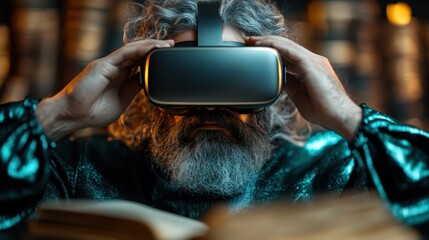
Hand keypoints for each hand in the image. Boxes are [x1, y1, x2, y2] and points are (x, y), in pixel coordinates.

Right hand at [36, 39, 174, 139]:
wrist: (73, 115)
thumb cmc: (93, 111)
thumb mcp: (122, 100)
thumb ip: (133, 88)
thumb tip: (147, 81)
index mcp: (118, 76)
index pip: (138, 62)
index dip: (152, 58)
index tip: (167, 57)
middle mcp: (114, 67)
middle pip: (137, 53)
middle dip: (155, 49)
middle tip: (171, 47)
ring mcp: (108, 64)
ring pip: (132, 50)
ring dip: (150, 46)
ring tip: (165, 45)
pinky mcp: (103, 64)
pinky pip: (124, 53)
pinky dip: (139, 49)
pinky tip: (151, 48)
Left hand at [245, 36, 361, 139]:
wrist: (339, 117)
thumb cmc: (323, 111)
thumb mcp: (299, 96)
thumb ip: (289, 85)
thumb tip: (277, 79)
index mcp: (311, 68)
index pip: (289, 54)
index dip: (273, 50)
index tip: (257, 50)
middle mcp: (313, 61)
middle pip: (286, 46)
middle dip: (267, 42)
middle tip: (249, 41)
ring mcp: (313, 61)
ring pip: (287, 45)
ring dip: (268, 41)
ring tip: (252, 40)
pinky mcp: (311, 64)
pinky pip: (290, 50)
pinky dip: (275, 46)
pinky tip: (263, 45)